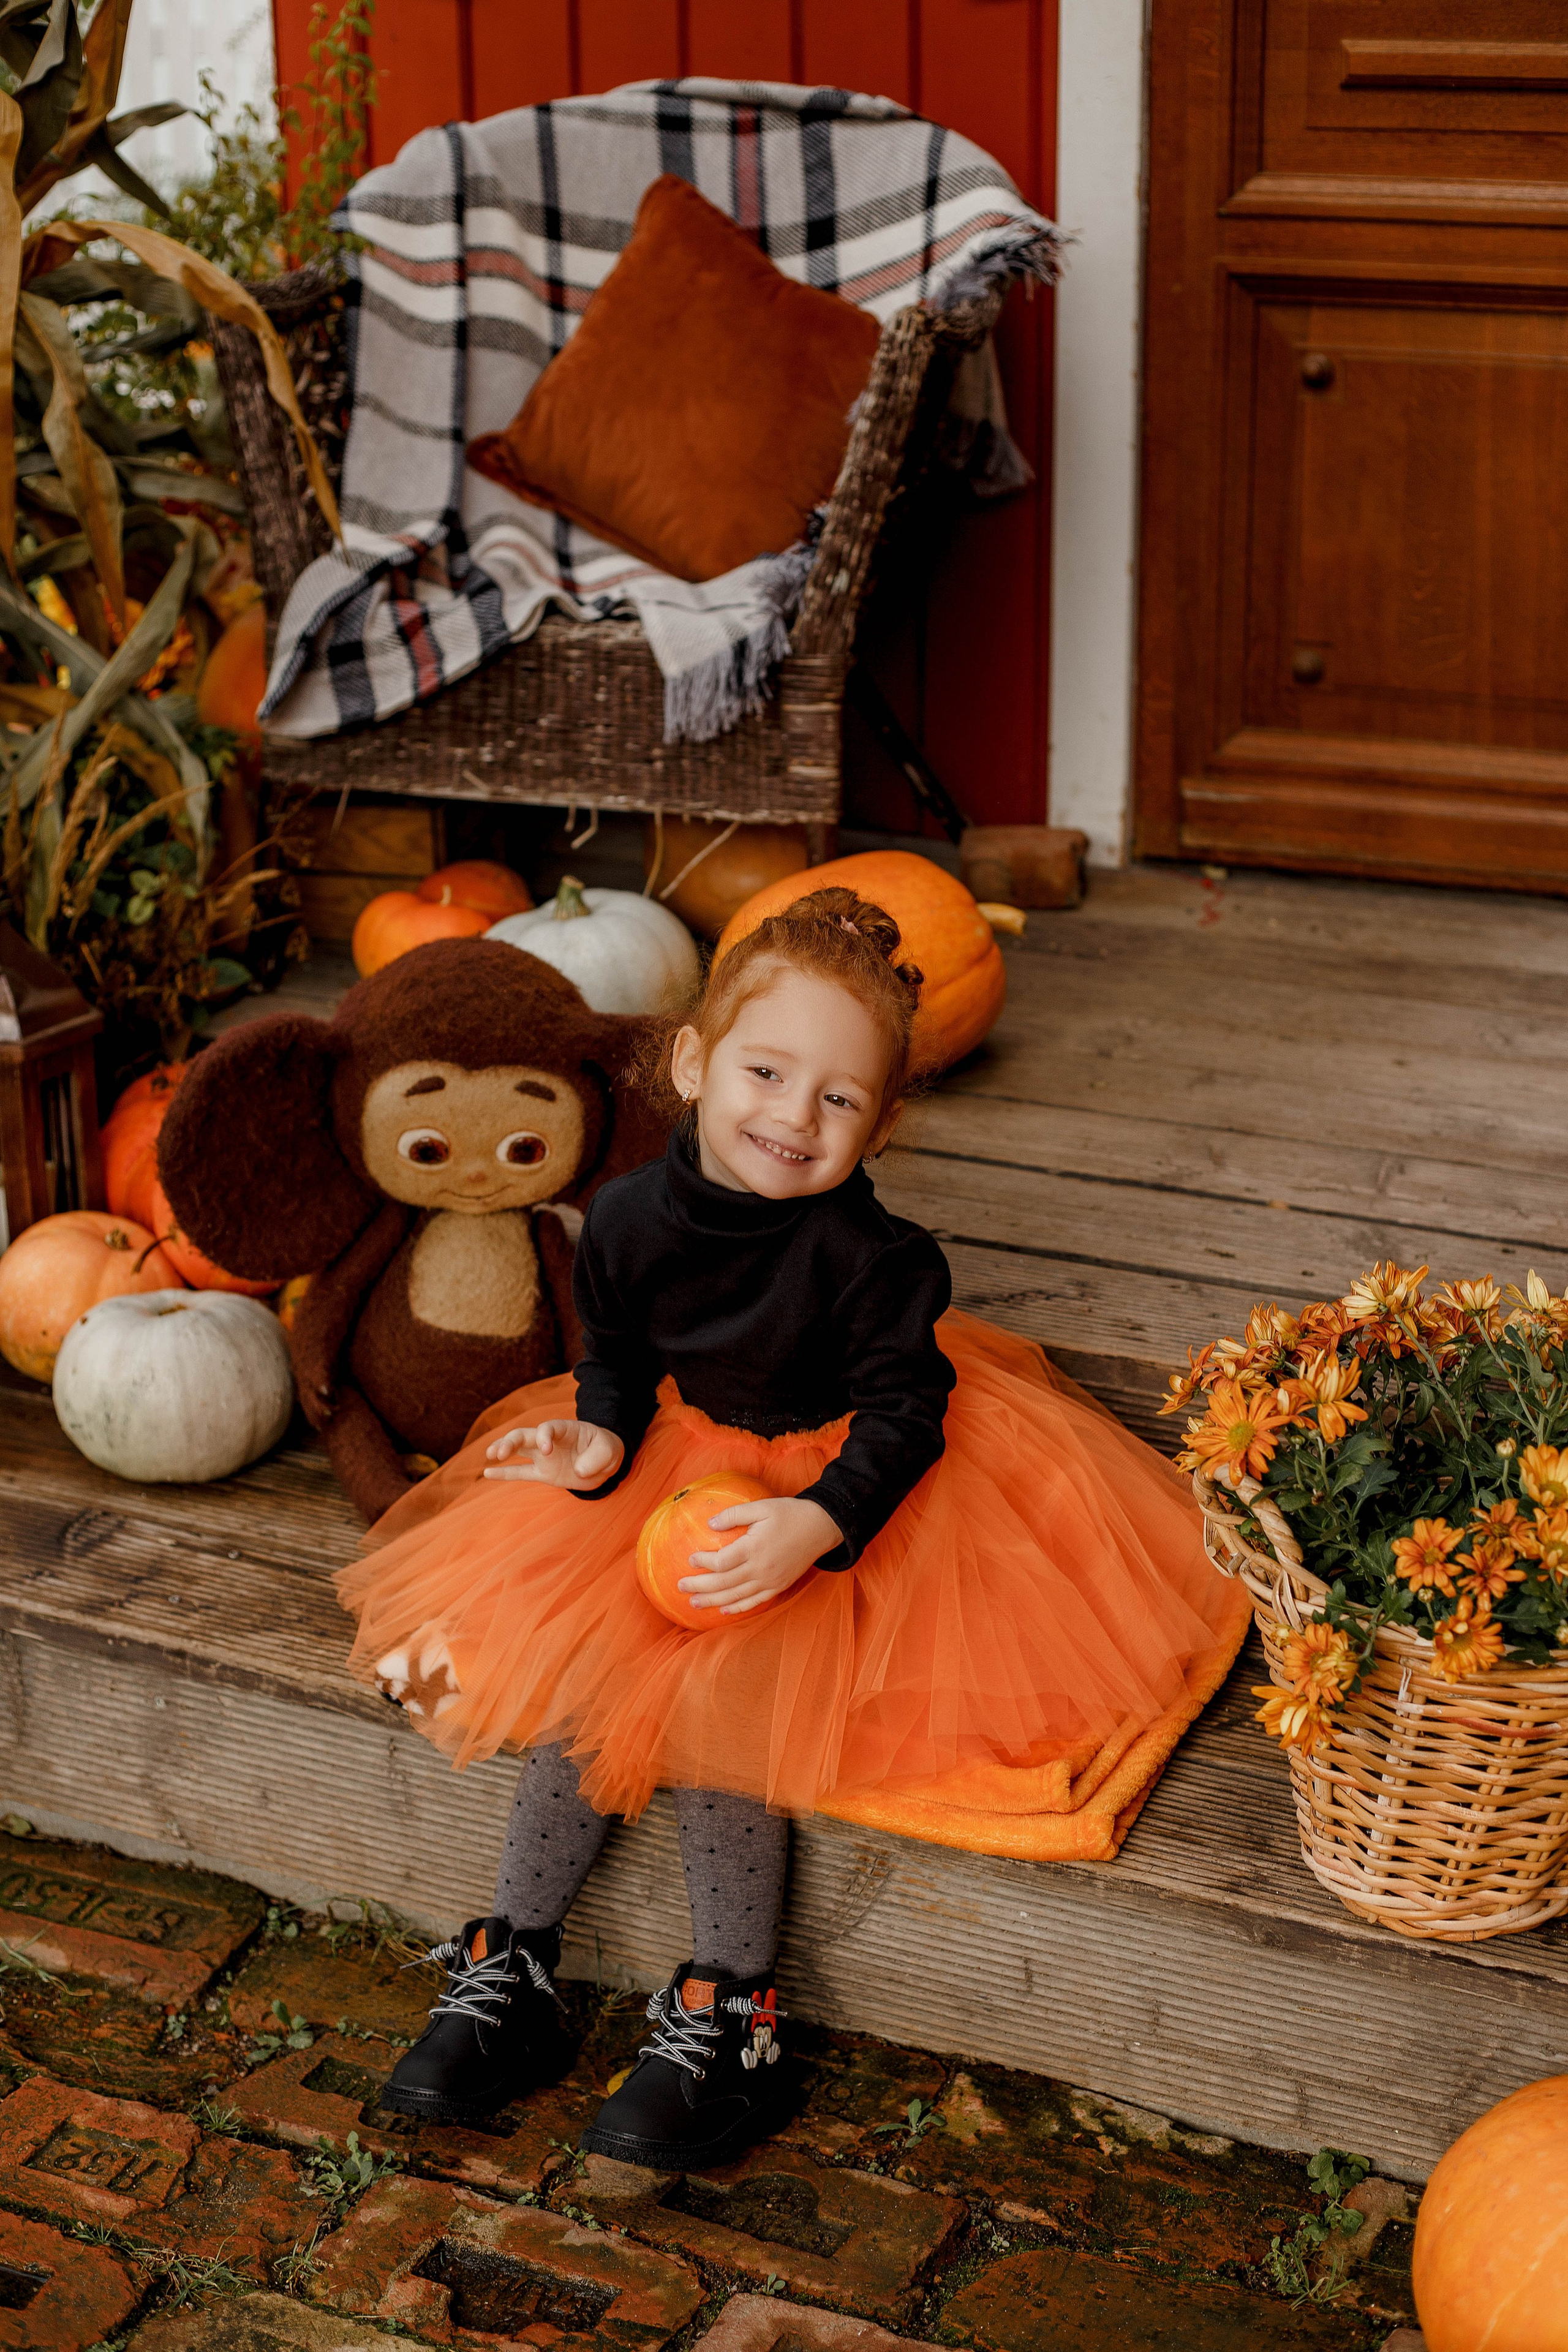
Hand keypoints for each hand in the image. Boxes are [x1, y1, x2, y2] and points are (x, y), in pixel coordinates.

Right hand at [483, 1419, 623, 1489]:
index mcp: (564, 1429)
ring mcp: (544, 1457)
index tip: (546, 1450)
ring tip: (490, 1456)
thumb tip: (579, 1471)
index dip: (543, 1436)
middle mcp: (549, 1441)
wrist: (605, 1463)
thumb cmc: (606, 1450)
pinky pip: (521, 1473)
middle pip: (524, 1435)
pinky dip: (504, 1473)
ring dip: (502, 1451)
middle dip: (510, 1441)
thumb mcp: (609, 1450)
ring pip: (518, 1450)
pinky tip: (487, 1473)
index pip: (547, 1427)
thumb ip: (595, 1458)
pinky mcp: (543, 1473)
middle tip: (499, 1452)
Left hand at [681, 1496, 841, 1614]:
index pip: (721, 1561)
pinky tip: (724, 1610)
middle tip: (680, 1586)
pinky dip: (738, 1608)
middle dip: (700, 1586)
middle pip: (723, 1583)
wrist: (821, 1528)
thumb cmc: (789, 1514)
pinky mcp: (778, 1587)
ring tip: (693, 1603)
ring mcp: (770, 1581)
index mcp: (754, 1548)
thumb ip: (734, 1514)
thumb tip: (710, 1524)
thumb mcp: (762, 1506)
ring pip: (736, 1596)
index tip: (690, 1559)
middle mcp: (761, 1569)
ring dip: (713, 1600)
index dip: (703, 1562)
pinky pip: (754, 1602)